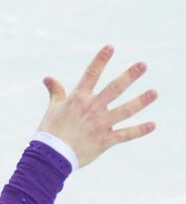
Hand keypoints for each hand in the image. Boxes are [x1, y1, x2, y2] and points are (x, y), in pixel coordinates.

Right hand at [38, 44, 157, 168]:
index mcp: (78, 99)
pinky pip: (126, 134)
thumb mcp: (52, 109)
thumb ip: (55, 92)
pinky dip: (140, 130)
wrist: (51, 156)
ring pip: (126, 110)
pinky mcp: (106, 140)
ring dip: (141, 101)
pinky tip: (153, 125)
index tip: (111, 47)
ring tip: (155, 92)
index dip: (101, 60)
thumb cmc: (50, 131)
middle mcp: (92, 108)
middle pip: (115, 88)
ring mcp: (101, 124)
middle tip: (143, 65)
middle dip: (129, 76)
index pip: (91, 74)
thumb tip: (48, 78)